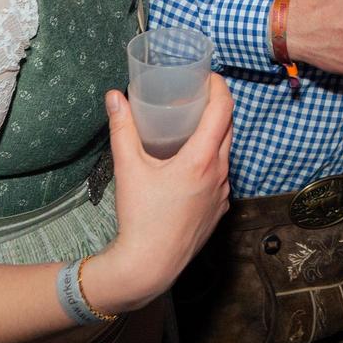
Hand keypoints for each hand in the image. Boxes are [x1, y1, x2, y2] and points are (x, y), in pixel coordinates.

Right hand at [90, 74, 232, 311]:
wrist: (150, 265)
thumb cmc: (140, 217)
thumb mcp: (128, 168)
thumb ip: (122, 129)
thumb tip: (115, 96)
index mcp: (202, 159)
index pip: (224, 110)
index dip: (220, 88)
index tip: (210, 76)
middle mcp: (220, 173)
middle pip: (227, 129)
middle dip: (217, 108)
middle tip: (197, 97)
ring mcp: (223, 194)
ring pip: (225, 154)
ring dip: (214, 137)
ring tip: (192, 128)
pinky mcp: (219, 210)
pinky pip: (220, 178)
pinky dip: (210, 164)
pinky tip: (191, 166)